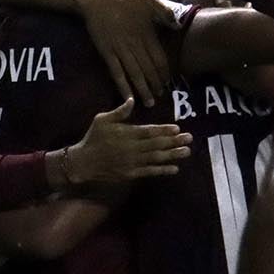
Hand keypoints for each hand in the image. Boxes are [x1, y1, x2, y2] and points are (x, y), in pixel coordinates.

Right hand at [55, 98, 192, 188]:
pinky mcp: (131, 173)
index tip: (177, 128)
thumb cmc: (94, 138)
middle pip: (157, 144)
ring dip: (173, 155)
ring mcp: (133, 162)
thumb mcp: (102, 120)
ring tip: (187, 151)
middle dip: (174, 141)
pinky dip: (162, 170)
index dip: (164, 130)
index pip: (149, 131)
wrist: (84, 162)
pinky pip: (150, 172)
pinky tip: (175, 168)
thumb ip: (119, 111)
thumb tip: (132, 100)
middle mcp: (133, 148)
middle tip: (190, 138)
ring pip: (156, 158)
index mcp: (127, 133)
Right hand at [78, 0, 177, 105]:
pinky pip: (117, 73)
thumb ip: (166, 12)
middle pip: (149, 70)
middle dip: (156, 85)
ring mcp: (121, 51)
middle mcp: (136, 46)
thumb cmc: (126, 1)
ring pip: (135, 75)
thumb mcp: (150, 1)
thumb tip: (179, 24)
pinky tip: (128, 98)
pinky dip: (123, 87)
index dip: (164, 73)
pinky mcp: (107, 53)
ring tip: (149, 102)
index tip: (167, 83)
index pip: (160, 59)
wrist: (99, 0)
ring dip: (143, 90)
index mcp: (148, 35)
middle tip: (160, 96)